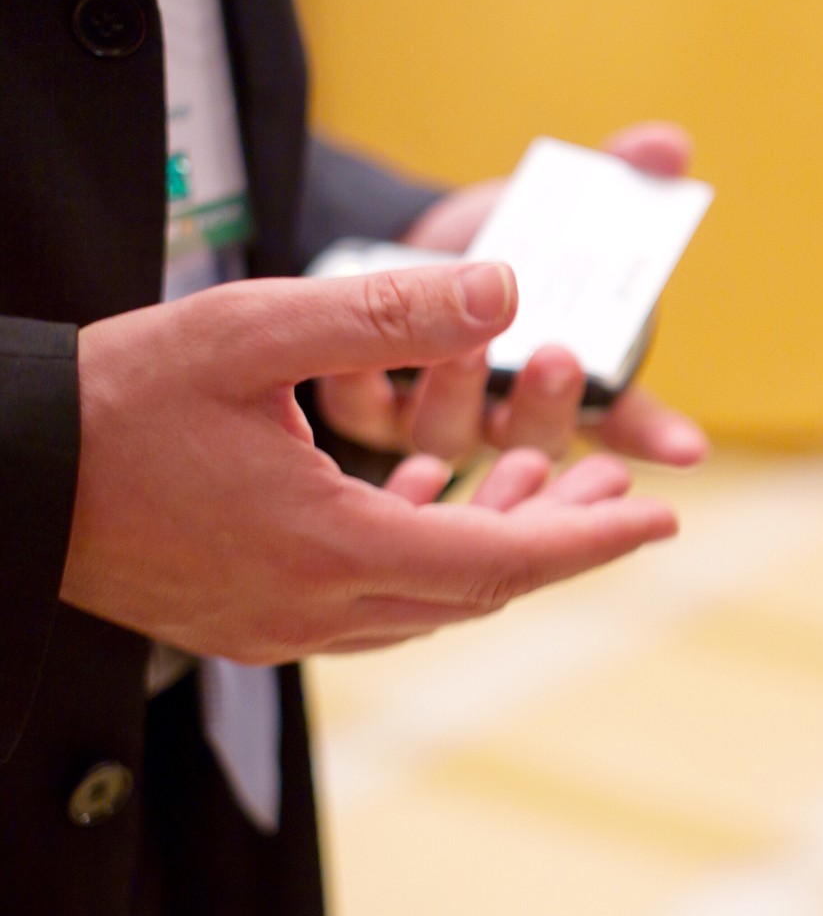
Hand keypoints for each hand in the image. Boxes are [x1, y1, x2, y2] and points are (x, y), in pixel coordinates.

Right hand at [62, 264, 678, 663]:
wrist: (0, 472)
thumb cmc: (115, 399)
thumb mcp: (253, 330)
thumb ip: (386, 313)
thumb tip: (509, 289)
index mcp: (336, 548)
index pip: (505, 560)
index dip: (593, 541)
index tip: (663, 521)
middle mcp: (318, 608)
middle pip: (478, 587)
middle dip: (556, 534)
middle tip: (615, 485)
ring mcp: (279, 626)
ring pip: (427, 599)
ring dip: (489, 541)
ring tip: (535, 474)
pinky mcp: (247, 623)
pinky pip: (368, 602)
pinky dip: (418, 551)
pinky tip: (424, 491)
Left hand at [316, 121, 708, 465]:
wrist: (409, 245)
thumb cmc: (503, 240)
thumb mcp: (561, 205)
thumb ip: (617, 178)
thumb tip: (668, 147)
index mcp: (575, 381)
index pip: (628, 421)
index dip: (657, 436)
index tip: (688, 448)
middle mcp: (511, 415)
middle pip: (538, 437)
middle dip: (549, 405)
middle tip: (557, 358)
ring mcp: (445, 419)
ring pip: (454, 435)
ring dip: (461, 395)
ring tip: (466, 346)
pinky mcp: (371, 409)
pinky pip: (366, 413)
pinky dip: (365, 386)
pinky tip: (367, 354)